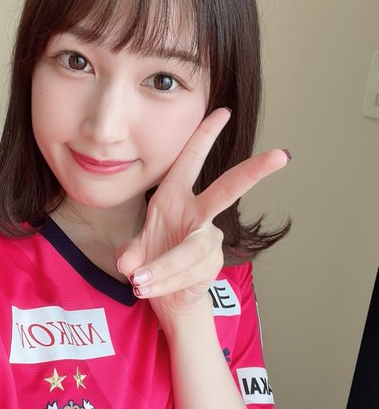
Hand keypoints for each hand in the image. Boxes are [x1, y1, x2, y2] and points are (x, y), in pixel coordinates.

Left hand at [116, 108, 289, 317]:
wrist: (168, 296)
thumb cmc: (153, 259)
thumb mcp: (135, 250)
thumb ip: (131, 254)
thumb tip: (129, 264)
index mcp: (173, 197)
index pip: (191, 161)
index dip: (205, 136)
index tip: (222, 111)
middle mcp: (196, 214)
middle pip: (228, 191)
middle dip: (252, 173)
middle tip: (280, 156)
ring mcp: (209, 240)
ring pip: (190, 252)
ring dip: (163, 268)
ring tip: (139, 282)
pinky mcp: (213, 265)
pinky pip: (187, 274)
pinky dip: (164, 284)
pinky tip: (148, 290)